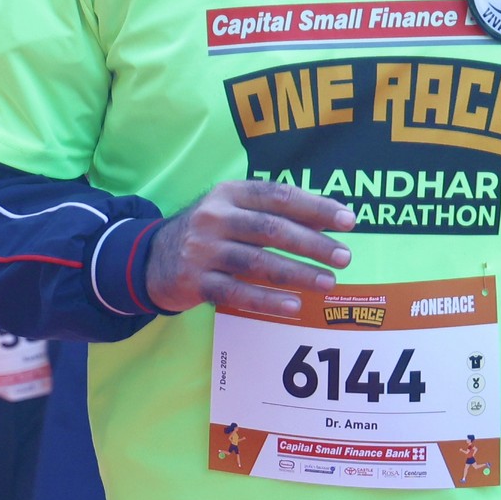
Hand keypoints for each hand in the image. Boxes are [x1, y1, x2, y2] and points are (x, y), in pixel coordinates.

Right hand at [142, 180, 356, 315]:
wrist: (151, 258)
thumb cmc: (209, 232)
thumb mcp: (233, 210)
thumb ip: (274, 212)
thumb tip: (327, 220)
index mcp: (229, 193)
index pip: (279, 196)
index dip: (316, 207)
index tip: (349, 221)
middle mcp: (214, 217)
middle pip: (271, 229)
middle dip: (313, 244)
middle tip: (344, 257)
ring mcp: (202, 250)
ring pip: (257, 262)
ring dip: (297, 273)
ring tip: (328, 283)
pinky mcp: (195, 281)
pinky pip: (236, 292)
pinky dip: (267, 300)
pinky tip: (293, 306)